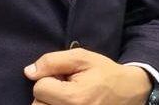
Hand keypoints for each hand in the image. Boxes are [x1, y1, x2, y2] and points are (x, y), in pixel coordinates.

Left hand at [24, 48, 151, 104]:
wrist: (129, 92)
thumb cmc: (103, 72)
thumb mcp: (80, 57)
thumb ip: (52, 61)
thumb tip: (28, 72)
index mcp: (74, 99)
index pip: (39, 89)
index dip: (47, 77)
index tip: (63, 76)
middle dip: (47, 93)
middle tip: (65, 86)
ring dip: (50, 102)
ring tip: (66, 96)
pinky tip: (67, 102)